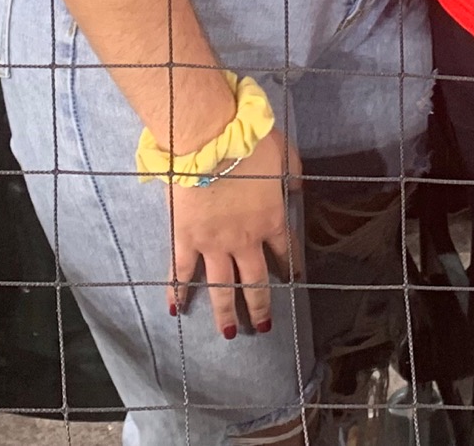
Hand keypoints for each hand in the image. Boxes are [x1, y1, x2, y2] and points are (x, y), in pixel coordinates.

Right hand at [168, 126, 297, 338]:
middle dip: (259, 306)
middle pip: (254, 281)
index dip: (290, 268)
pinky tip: (175, 308)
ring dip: (225, 311)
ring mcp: (214, 244)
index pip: (285, 251)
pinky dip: (177, 290)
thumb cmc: (249, 142)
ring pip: (221, 286)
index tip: (293, 282)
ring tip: (228, 333)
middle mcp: (245, 240)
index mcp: (272, 220)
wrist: (211, 139)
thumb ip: (293, 174)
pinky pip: (181, 271)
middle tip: (261, 328)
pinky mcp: (186, 238)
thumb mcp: (284, 154)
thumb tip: (298, 189)